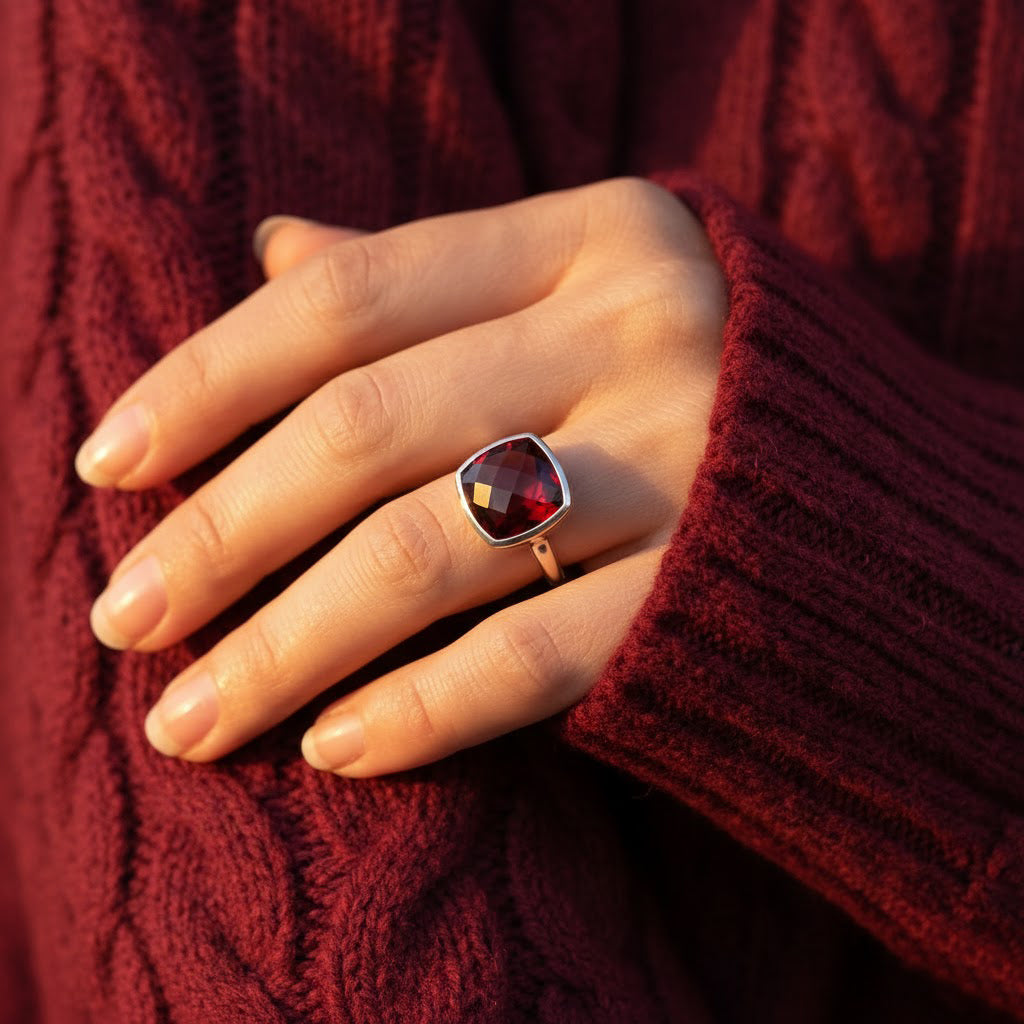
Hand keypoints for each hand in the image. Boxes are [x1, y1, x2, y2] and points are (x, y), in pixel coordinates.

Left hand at [75, 177, 726, 776]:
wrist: (871, 498)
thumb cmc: (681, 386)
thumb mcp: (573, 294)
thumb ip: (430, 281)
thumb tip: (270, 249)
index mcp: (594, 237)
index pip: (354, 295)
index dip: (211, 376)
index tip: (109, 461)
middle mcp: (643, 329)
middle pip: (369, 427)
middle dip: (222, 532)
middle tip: (125, 616)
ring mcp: (688, 458)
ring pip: (431, 553)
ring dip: (287, 647)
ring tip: (191, 720)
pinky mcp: (710, 592)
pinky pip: (535, 657)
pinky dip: (422, 710)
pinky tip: (333, 751)